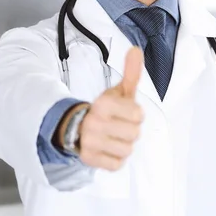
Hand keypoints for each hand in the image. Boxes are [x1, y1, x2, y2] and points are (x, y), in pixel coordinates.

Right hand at [77, 46, 143, 170]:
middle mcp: (94, 123)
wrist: (78, 127)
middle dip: (130, 130)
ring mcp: (90, 142)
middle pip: (134, 134)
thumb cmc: (106, 109)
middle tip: (118, 126)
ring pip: (127, 150)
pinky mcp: (89, 159)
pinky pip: (117, 165)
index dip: (136, 114)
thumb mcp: (119, 91)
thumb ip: (131, 73)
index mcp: (103, 104)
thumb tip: (136, 50)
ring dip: (124, 145)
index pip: (138, 115)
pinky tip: (109, 149)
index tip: (125, 112)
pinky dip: (116, 159)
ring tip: (113, 137)